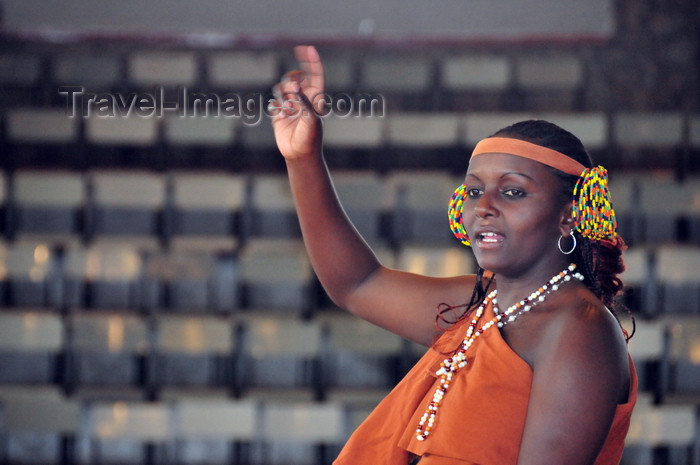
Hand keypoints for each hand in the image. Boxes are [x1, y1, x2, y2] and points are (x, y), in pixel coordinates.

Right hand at [271, 45, 325, 160]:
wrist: (300, 155)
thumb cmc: (310, 138)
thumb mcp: (311, 119)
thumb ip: (303, 101)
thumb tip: (295, 86)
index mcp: (316, 99)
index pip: (315, 75)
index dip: (312, 61)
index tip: (307, 48)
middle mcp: (303, 100)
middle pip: (295, 79)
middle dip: (292, 80)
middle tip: (293, 90)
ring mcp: (291, 107)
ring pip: (282, 88)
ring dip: (283, 93)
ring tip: (288, 107)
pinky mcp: (279, 115)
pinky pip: (274, 102)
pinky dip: (276, 105)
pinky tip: (282, 116)